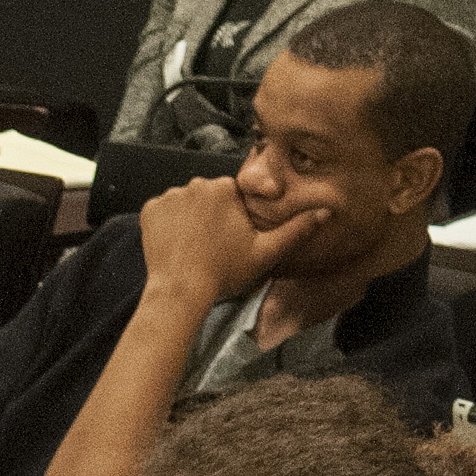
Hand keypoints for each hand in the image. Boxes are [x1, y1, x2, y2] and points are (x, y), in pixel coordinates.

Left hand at [135, 174, 324, 308]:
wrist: (180, 291)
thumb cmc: (224, 273)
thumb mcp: (266, 253)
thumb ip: (296, 230)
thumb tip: (326, 211)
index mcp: (225, 188)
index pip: (230, 196)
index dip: (231, 219)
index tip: (228, 240)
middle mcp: (195, 184)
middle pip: (207, 197)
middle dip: (210, 216)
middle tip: (210, 246)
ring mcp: (169, 197)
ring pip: (185, 204)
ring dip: (188, 219)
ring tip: (192, 247)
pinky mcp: (148, 210)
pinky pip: (162, 212)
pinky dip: (167, 225)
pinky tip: (174, 244)